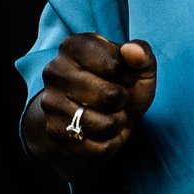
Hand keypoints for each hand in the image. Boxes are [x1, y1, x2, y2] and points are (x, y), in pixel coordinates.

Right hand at [25, 33, 156, 184]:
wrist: (95, 115)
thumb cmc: (120, 85)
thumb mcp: (138, 66)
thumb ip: (142, 53)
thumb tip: (134, 52)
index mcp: (73, 46)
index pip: (115, 64)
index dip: (130, 76)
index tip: (125, 77)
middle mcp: (55, 72)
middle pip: (109, 95)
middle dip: (123, 100)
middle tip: (117, 98)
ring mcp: (51, 103)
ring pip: (104, 124)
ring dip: (118, 122)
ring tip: (111, 114)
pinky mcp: (55, 132)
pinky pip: (98, 147)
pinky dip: (110, 142)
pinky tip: (103, 131)